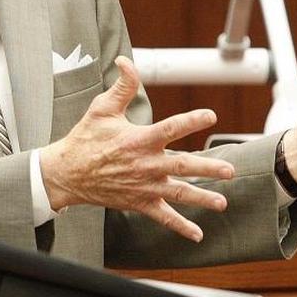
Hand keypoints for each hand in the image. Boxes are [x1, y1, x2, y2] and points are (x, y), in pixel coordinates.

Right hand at [39, 56, 234, 241]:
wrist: (67, 173)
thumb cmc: (85, 138)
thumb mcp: (102, 109)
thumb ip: (121, 87)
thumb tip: (125, 62)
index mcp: (139, 140)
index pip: (171, 128)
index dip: (191, 120)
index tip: (211, 116)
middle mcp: (145, 164)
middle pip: (183, 166)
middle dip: (208, 169)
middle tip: (229, 170)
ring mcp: (144, 186)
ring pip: (178, 193)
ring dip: (202, 198)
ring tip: (222, 202)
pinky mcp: (139, 202)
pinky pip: (162, 216)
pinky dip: (180, 226)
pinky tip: (197, 234)